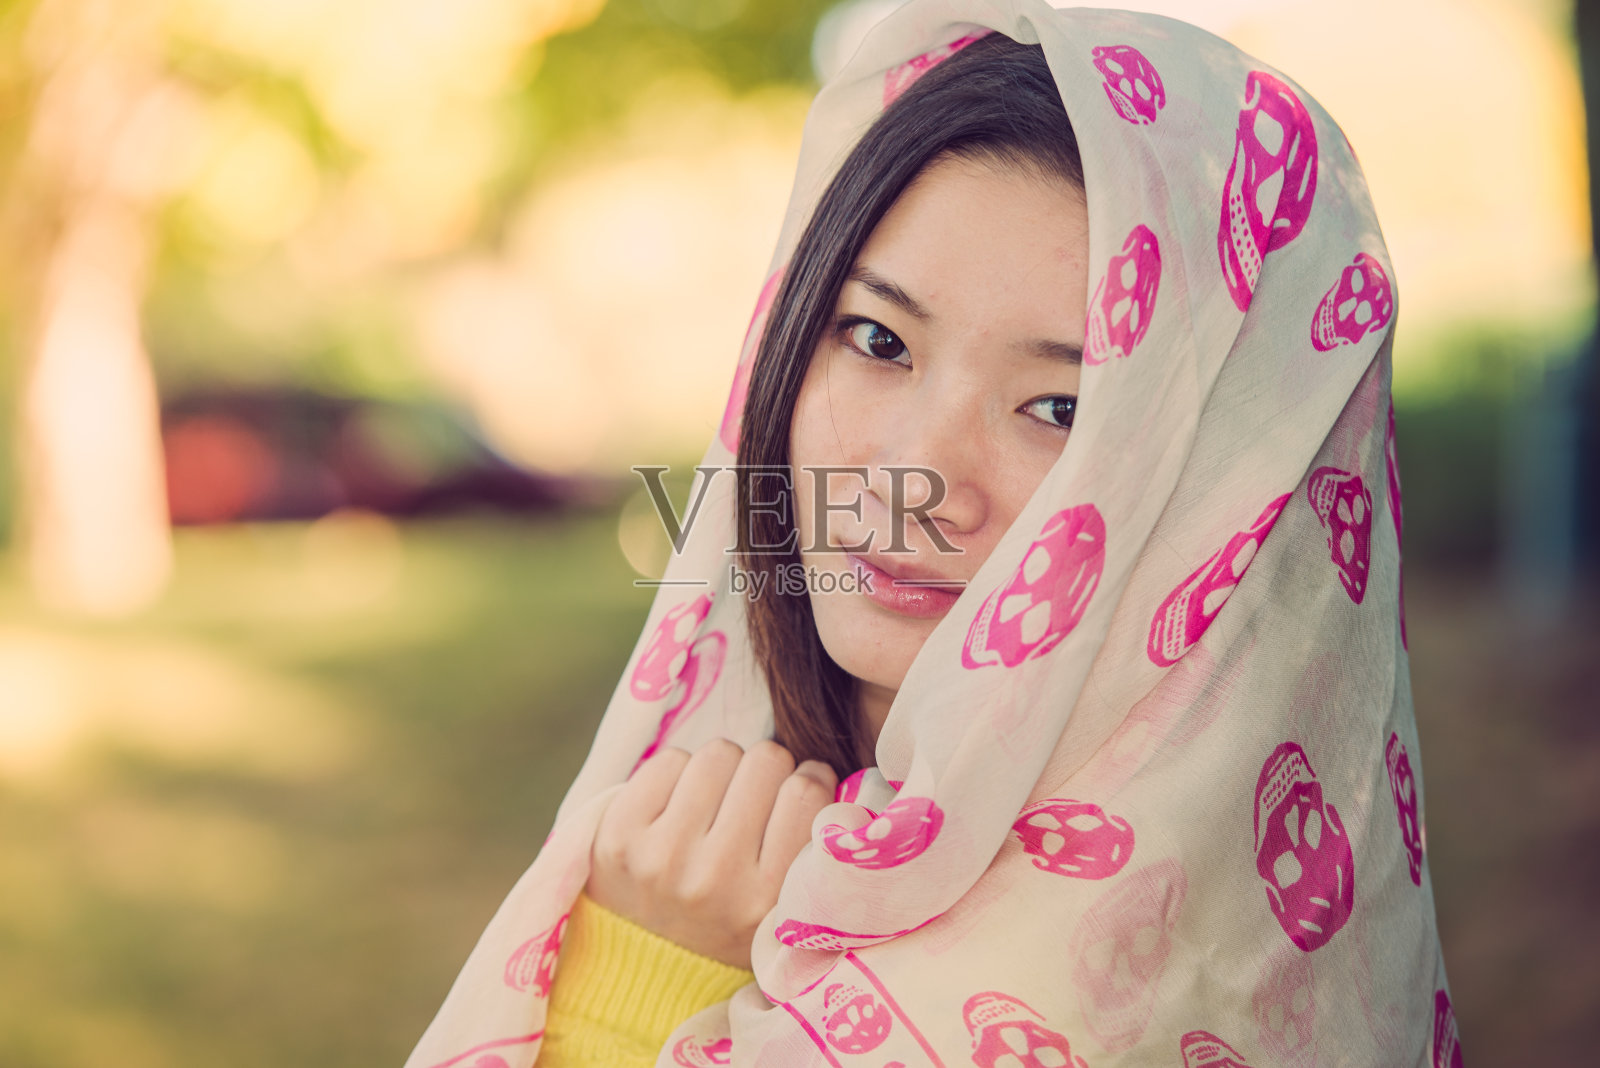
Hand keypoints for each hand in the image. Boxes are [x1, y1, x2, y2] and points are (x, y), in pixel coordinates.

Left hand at [586, 739, 838, 969]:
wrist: (649, 973)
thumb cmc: (731, 925)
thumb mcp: (784, 908)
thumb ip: (808, 849)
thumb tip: (821, 770)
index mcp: (767, 901)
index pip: (805, 791)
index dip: (810, 778)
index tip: (801, 787)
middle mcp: (715, 879)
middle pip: (765, 761)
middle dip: (766, 772)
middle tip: (754, 798)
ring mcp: (662, 856)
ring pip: (718, 754)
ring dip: (723, 772)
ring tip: (715, 806)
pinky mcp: (619, 837)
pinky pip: (670, 760)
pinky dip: (681, 776)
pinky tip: (679, 809)